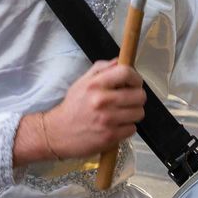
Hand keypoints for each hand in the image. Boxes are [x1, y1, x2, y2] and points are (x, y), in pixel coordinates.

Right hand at [16, 61, 144, 164]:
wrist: (58, 133)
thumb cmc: (73, 106)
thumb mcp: (82, 82)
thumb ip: (101, 69)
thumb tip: (120, 61)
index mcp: (95, 85)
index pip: (126, 73)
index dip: (135, 78)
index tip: (134, 83)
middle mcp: (102, 101)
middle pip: (140, 96)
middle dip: (136, 98)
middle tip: (128, 100)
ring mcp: (108, 120)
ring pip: (139, 113)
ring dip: (132, 113)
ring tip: (121, 114)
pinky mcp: (110, 136)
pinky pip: (132, 129)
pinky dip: (126, 127)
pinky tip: (116, 125)